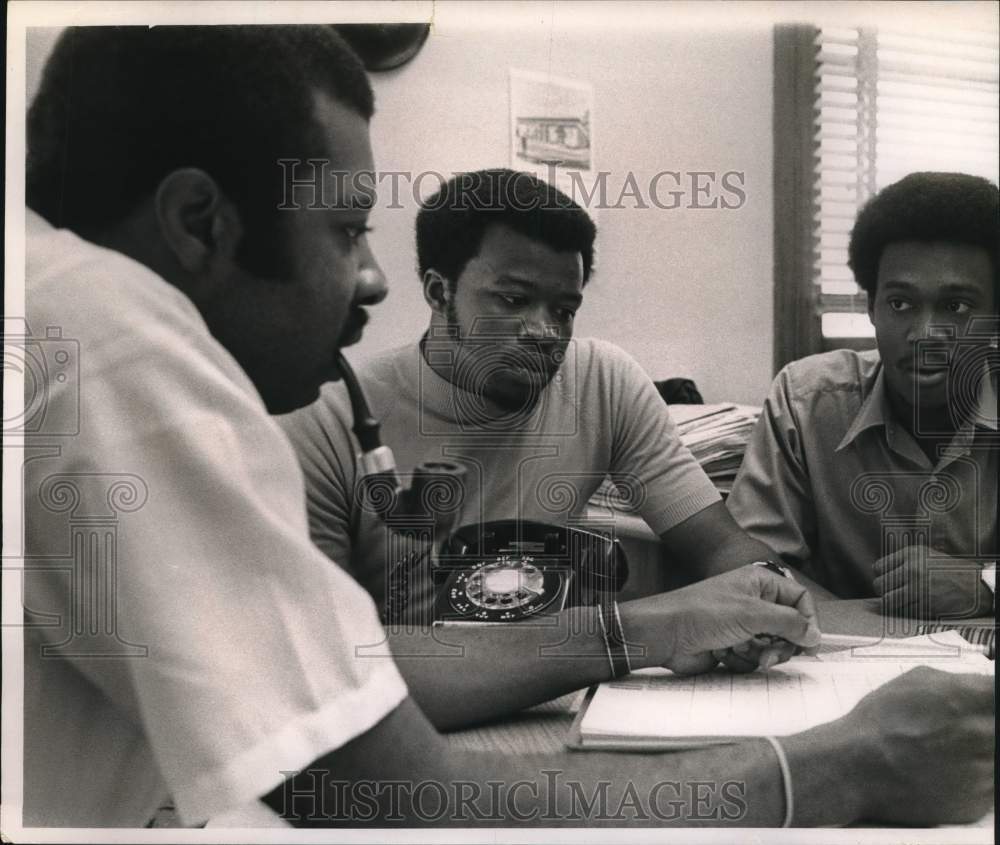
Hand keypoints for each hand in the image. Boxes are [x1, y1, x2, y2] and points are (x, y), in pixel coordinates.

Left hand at [619, 565, 820, 675]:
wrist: (666, 635)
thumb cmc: (703, 614)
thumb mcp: (751, 614)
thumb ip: (789, 623)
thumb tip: (815, 635)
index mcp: (760, 583)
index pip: (800, 599)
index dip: (808, 622)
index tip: (809, 644)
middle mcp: (754, 602)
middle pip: (789, 628)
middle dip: (781, 645)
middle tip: (770, 656)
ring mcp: (743, 625)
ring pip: (772, 648)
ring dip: (758, 655)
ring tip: (737, 651)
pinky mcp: (733, 646)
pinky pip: (754, 659)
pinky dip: (742, 661)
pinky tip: (722, 654)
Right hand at [841, 666, 994, 824]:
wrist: (857, 768)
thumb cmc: (879, 719)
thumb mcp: (915, 681)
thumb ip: (958, 683)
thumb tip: (982, 688)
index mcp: (971, 700)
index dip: (992, 699)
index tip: (986, 703)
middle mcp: (985, 734)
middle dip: (985, 723)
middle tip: (963, 726)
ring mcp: (986, 772)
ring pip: (996, 756)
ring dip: (982, 750)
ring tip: (949, 749)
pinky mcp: (979, 803)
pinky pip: (988, 784)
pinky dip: (972, 777)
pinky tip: (944, 772)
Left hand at [873, 545, 990, 618]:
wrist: (978, 587)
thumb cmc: (950, 571)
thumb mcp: (926, 555)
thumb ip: (903, 560)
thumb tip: (878, 572)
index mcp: (911, 554)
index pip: (877, 567)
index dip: (881, 575)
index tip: (889, 580)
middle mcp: (912, 569)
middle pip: (879, 585)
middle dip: (884, 591)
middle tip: (893, 593)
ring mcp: (918, 589)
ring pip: (887, 601)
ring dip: (891, 604)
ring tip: (900, 602)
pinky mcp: (925, 606)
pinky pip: (902, 612)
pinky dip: (904, 612)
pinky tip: (914, 607)